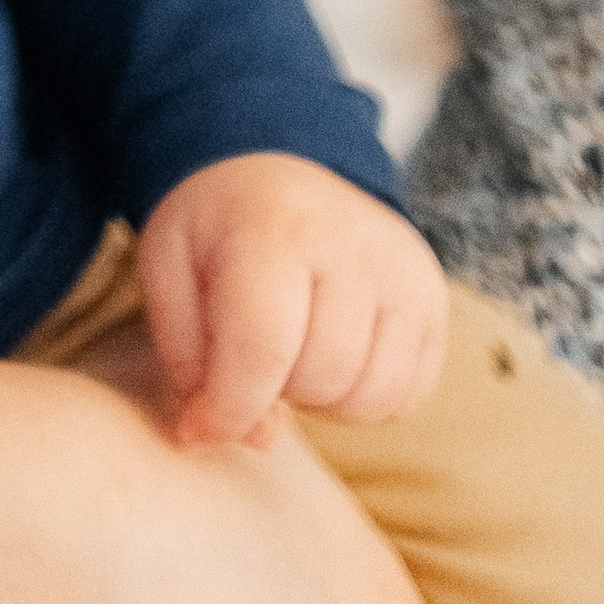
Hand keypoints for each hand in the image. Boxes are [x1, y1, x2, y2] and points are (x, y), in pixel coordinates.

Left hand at [137, 155, 448, 447]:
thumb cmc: (217, 230)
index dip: (228, 408)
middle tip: (253, 349)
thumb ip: (188, 359)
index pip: (261, 348)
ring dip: (320, 398)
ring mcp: (403, 270)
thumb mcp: (170, 272)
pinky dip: (364, 398)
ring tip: (293, 348)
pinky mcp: (433, 298)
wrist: (280, 166)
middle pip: (318, 378)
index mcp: (272, 227)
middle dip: (274, 391)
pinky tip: (334, 354)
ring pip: (368, 398)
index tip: (202, 423)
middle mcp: (351, 242)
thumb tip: (241, 437)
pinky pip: (406, 397)